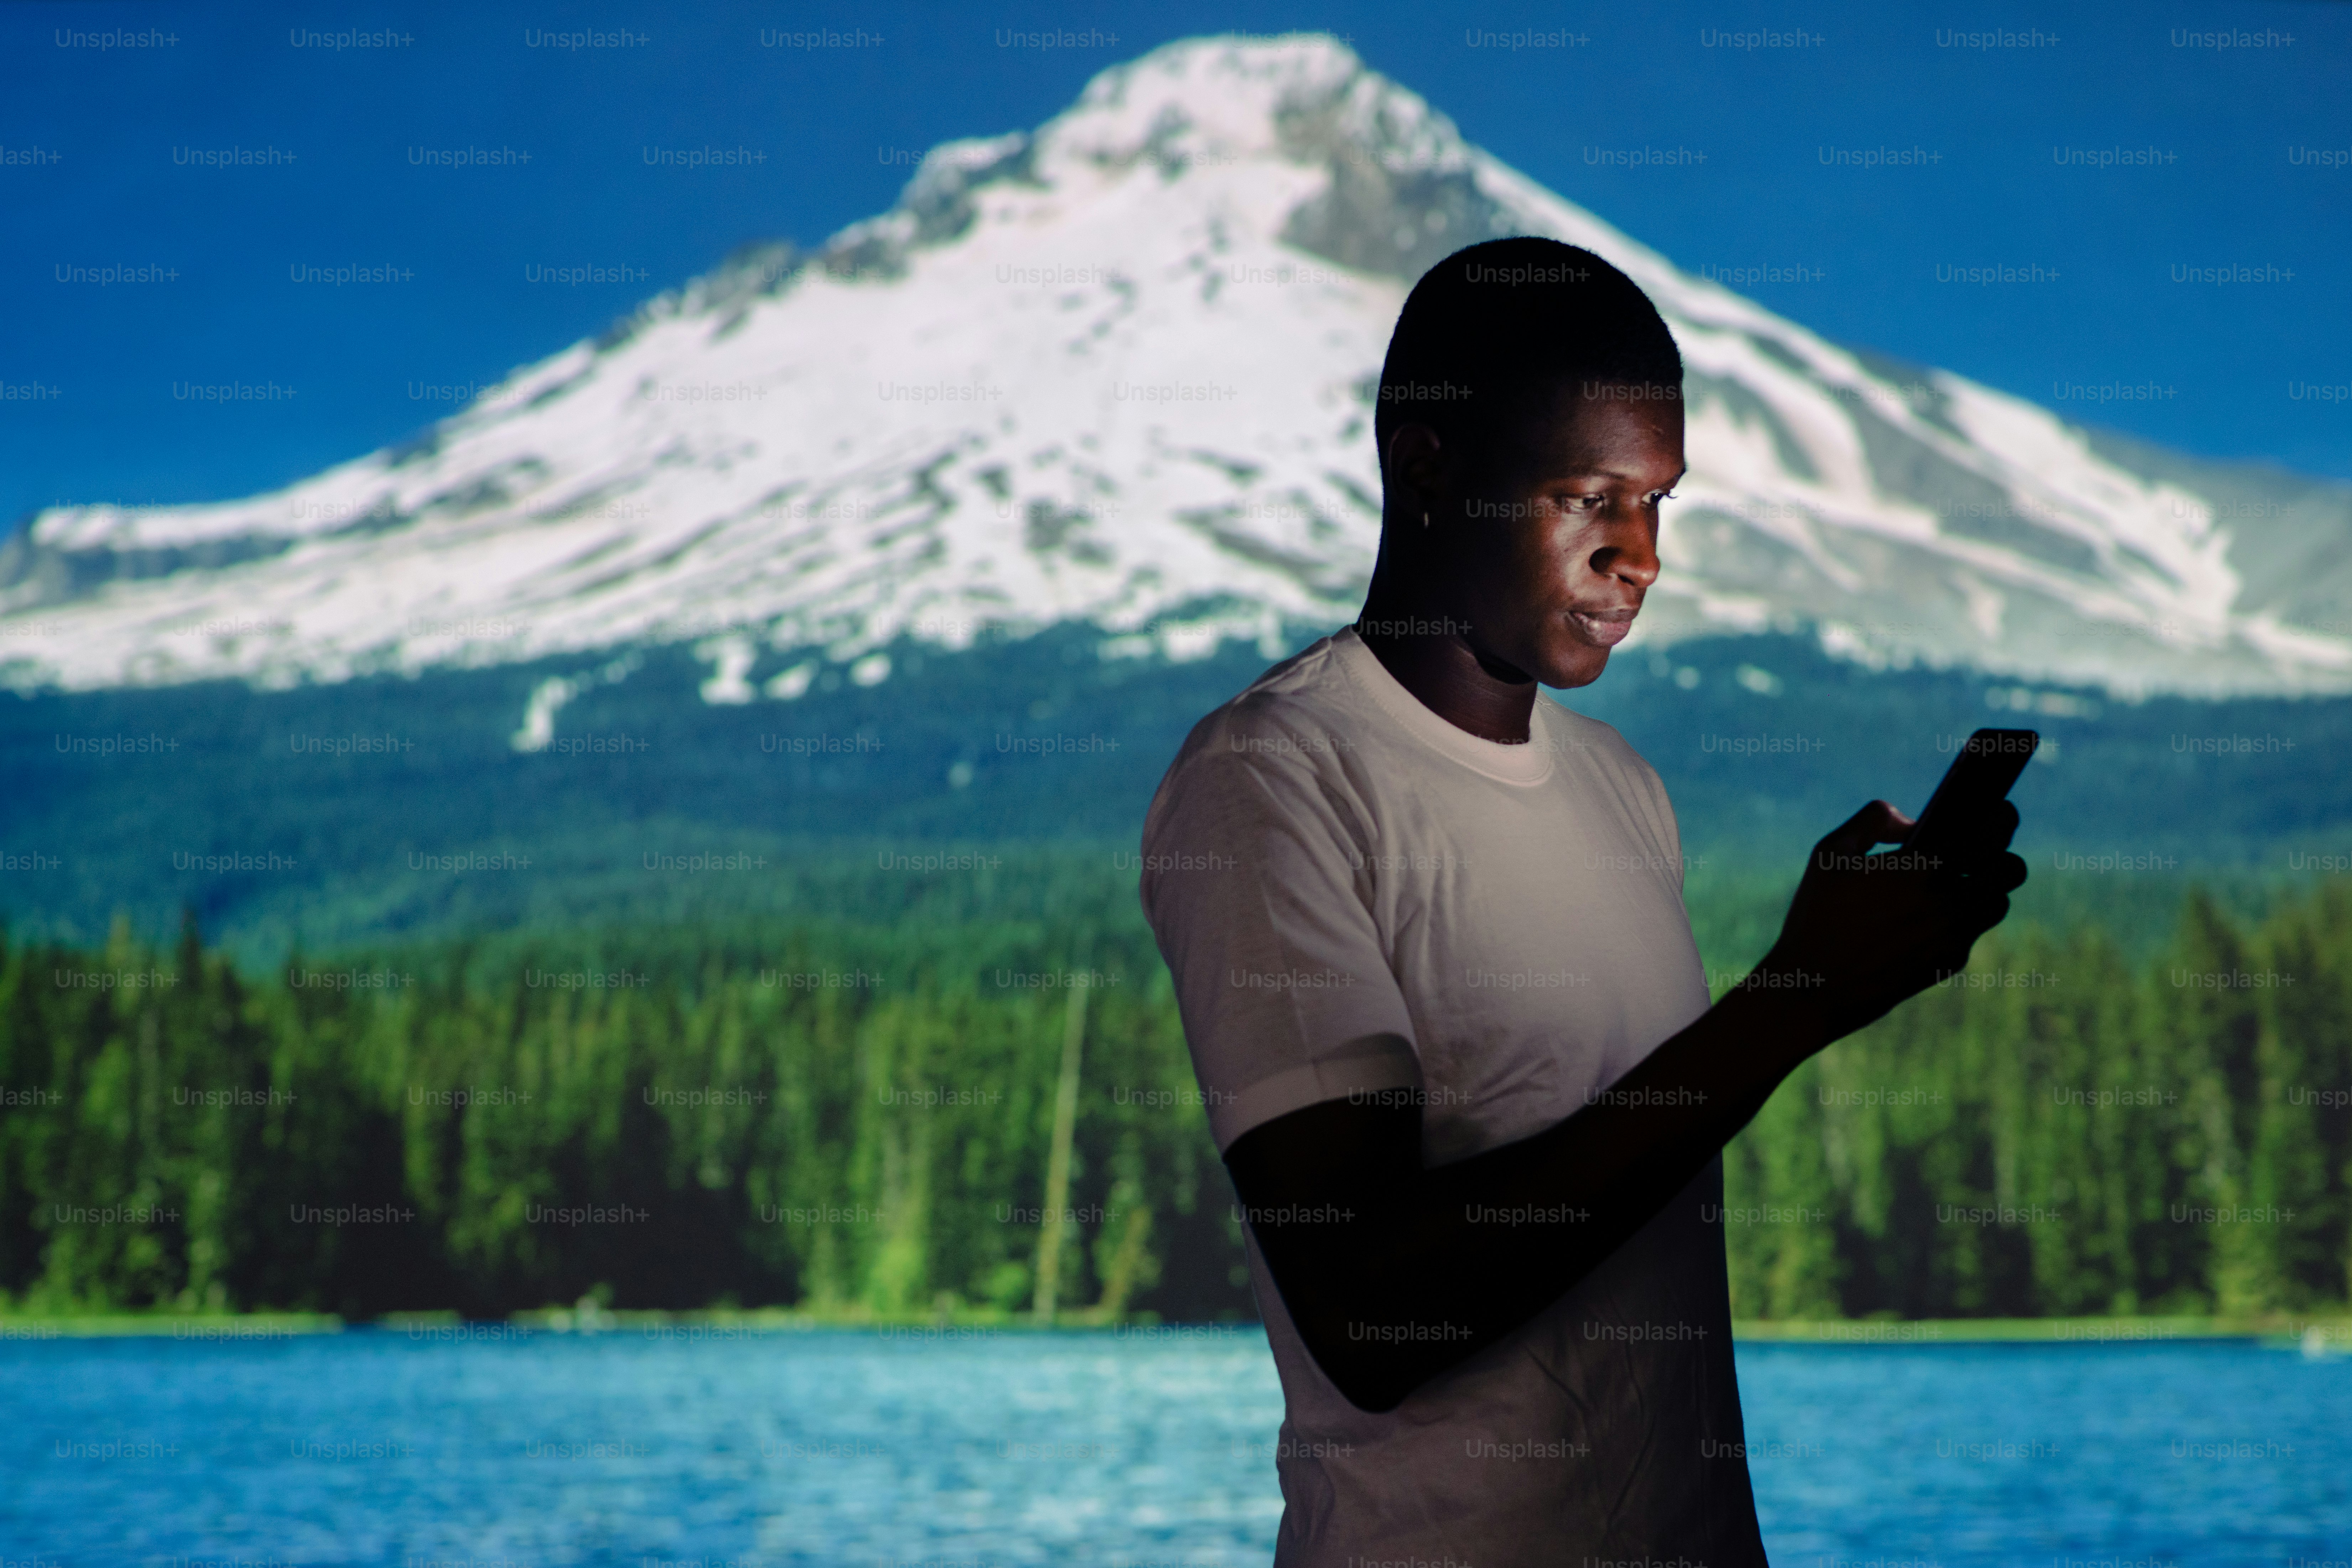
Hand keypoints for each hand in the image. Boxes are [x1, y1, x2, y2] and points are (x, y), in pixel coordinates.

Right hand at [1757, 797, 2025, 1045]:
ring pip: (1999, 903)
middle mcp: (1950, 902)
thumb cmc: (1817, 916)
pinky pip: (1970, 933)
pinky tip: (1921, 923)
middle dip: (2001, 855)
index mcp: (1924, 866)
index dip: (2002, 816)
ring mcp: (1954, 936)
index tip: (1996, 812)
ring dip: (1984, 890)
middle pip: (2013, 869)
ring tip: (1951, 887)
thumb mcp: (1830, 852)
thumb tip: (1913, 825)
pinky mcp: (1950, 963)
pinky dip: (1957, 922)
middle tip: (1974, 854)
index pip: (1995, 831)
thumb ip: (1874, 820)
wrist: (1813, 990)